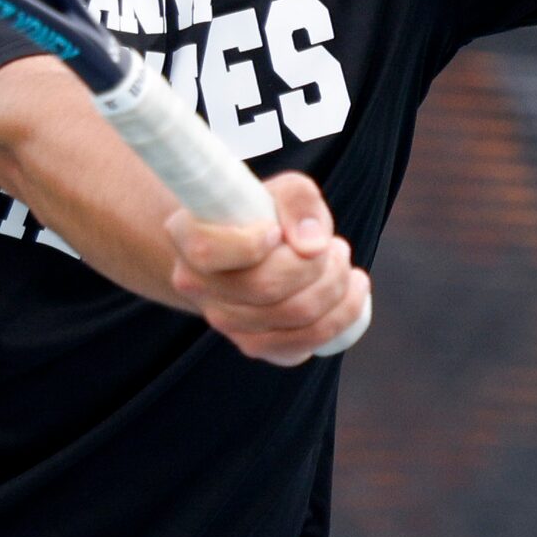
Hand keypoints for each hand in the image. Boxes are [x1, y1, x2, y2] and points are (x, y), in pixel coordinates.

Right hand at [165, 171, 370, 367]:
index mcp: (188, 238)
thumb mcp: (282, 189)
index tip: (275, 230)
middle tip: (334, 245)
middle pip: (266, 288)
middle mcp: (197, 287)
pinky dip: (339, 318)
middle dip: (318, 264)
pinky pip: (301, 347)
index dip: (250, 244)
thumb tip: (312, 246)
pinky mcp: (253, 345)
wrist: (254, 246)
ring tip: (343, 262)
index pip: (209, 253)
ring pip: (293, 319)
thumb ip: (298, 201)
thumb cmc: (266, 212)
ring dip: (335, 288)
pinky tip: (349, 293)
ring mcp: (223, 322)